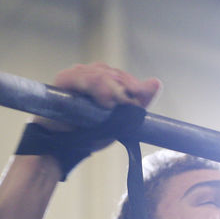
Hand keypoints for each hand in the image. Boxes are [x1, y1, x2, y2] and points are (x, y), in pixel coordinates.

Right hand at [36, 62, 160, 132]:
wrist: (63, 146)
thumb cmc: (90, 132)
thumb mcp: (119, 121)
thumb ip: (138, 102)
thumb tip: (156, 83)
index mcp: (106, 80)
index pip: (123, 76)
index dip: (133, 86)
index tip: (139, 98)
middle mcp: (91, 73)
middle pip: (113, 73)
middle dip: (124, 89)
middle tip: (129, 105)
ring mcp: (77, 74)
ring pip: (100, 74)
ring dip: (111, 89)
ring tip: (115, 105)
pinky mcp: (64, 79)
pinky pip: (81, 76)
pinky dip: (95, 86)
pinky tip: (104, 101)